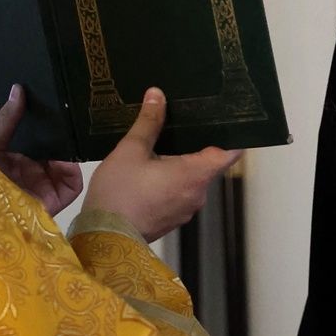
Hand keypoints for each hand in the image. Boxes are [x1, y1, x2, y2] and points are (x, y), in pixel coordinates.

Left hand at [0, 84, 84, 215]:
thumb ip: (6, 119)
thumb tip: (18, 88)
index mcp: (19, 159)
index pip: (43, 140)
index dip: (53, 127)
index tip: (59, 107)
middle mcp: (34, 173)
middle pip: (59, 152)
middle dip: (67, 137)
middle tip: (72, 117)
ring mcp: (44, 187)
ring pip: (69, 167)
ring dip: (71, 153)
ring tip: (69, 137)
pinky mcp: (52, 202)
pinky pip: (72, 186)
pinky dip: (74, 172)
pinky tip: (66, 160)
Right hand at [84, 87, 242, 241]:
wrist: (103, 239)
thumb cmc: (118, 195)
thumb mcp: (131, 150)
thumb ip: (148, 122)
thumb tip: (157, 96)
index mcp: (195, 174)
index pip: (229, 153)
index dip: (232, 136)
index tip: (227, 121)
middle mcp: (197, 194)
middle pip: (209, 164)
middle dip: (195, 146)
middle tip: (181, 124)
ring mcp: (185, 210)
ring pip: (192, 180)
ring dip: (180, 165)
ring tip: (160, 147)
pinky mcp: (172, 219)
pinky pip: (179, 194)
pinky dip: (170, 182)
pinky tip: (150, 172)